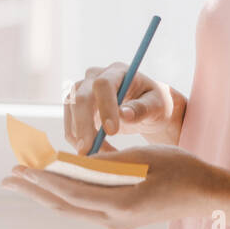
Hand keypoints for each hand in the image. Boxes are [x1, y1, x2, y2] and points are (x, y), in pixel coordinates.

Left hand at [1, 144, 222, 228]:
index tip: (20, 168)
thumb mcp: (142, 157)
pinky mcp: (120, 218)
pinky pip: (84, 206)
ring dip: (45, 191)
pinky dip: (65, 193)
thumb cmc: (178, 168)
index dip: (44, 179)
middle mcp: (115, 218)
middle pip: (64, 204)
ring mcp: (116, 222)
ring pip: (71, 207)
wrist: (205, 193)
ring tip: (22, 179)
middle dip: (34, 189)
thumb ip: (106, 161)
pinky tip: (54, 181)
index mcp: (121, 203)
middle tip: (7, 177)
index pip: (72, 191)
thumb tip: (70, 160)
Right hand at [64, 64, 183, 151]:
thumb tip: (124, 114)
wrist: (145, 107)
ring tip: (101, 157)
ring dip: (81, 137)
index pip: (102, 84)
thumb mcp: (157, 104)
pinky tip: (99, 153)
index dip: (104, 107)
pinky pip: (71, 125)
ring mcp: (82, 90)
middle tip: (88, 151)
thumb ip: (142, 108)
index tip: (112, 131)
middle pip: (80, 97)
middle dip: (83, 126)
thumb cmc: (154, 102)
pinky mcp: (76, 107)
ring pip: (71, 112)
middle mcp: (95, 77)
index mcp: (117, 71)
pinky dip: (80, 142)